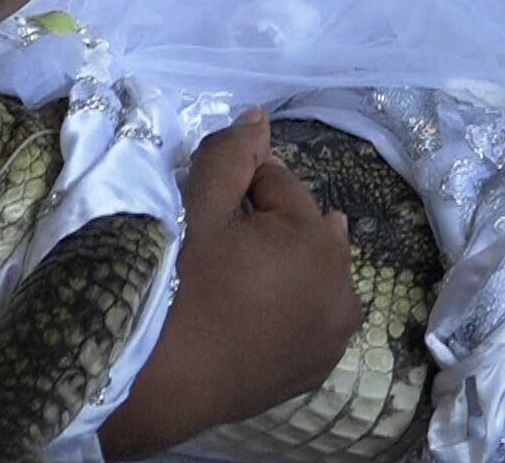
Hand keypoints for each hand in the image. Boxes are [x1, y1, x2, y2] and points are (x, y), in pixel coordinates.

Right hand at [100, 109, 360, 458]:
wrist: (159, 384)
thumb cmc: (177, 288)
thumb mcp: (197, 209)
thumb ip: (231, 155)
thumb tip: (259, 119)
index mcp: (321, 241)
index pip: (277, 183)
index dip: (235, 193)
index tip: (205, 220)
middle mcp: (345, 288)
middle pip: (300, 227)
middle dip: (264, 228)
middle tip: (215, 256)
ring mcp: (334, 335)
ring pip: (306, 271)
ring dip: (279, 266)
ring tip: (230, 286)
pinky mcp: (317, 368)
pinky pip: (306, 314)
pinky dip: (285, 306)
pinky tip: (246, 317)